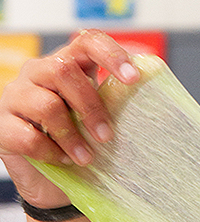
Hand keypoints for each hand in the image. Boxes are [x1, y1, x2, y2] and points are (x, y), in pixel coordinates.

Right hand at [0, 29, 138, 207]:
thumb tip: (161, 105)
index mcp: (68, 66)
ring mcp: (17, 97)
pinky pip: (27, 135)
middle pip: (63, 71)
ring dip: (72, 136)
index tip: (133, 78)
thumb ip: (119, 106)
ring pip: (45, 104)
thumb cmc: (81, 142)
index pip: (87, 42)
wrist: (53, 180)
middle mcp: (39, 74)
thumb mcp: (102, 120)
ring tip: (87, 158)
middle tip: (108, 136)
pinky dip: (50, 152)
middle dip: (91, 106)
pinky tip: (63, 161)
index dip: (111, 54)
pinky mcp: (3, 125)